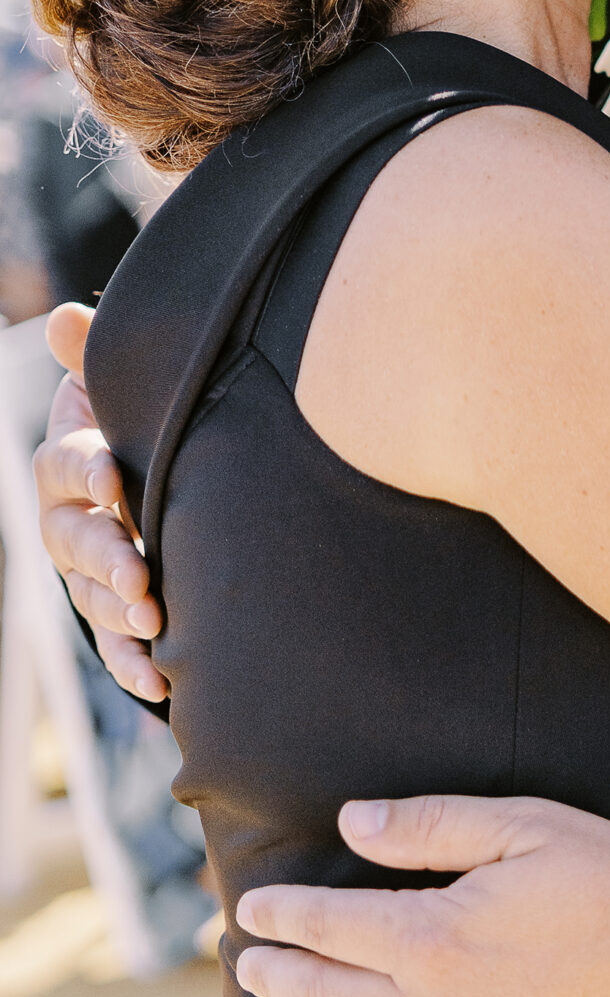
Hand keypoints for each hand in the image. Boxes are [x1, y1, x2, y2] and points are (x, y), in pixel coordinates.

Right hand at [35, 302, 164, 702]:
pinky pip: (114, 644)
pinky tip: (158, 678)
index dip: (85, 468)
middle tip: (140, 575)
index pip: (66, 465)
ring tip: (154, 625)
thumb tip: (63, 317)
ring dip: (119, 615)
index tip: (112, 474)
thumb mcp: (118, 391)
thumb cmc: (135, 426)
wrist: (151, 478)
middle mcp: (69, 522)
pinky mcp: (114, 611)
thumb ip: (92, 360)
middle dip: (105, 558)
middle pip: (75, 541)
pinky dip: (133, 663)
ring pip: (91, 596)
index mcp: (68, 464)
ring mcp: (88, 573)